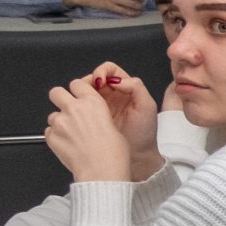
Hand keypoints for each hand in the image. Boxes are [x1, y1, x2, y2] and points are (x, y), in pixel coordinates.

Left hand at [45, 78, 133, 182]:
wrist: (102, 173)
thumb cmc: (114, 155)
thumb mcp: (115, 128)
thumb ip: (99, 116)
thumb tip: (93, 117)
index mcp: (93, 103)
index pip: (77, 83)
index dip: (78, 90)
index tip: (80, 97)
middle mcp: (74, 109)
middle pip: (56, 92)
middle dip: (61, 99)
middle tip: (69, 111)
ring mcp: (60, 122)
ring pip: (53, 115)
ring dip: (60, 122)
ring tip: (73, 137)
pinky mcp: (51, 136)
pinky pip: (49, 132)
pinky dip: (57, 137)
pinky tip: (69, 146)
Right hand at [87, 62, 163, 178]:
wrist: (137, 156)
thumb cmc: (145, 133)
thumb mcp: (147, 107)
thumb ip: (136, 88)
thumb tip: (116, 79)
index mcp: (126, 88)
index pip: (110, 70)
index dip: (103, 71)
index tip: (101, 82)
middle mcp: (112, 94)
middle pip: (94, 77)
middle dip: (89, 80)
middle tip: (89, 91)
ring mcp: (100, 105)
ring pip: (85, 89)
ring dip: (81, 91)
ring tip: (84, 100)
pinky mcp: (92, 116)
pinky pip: (81, 104)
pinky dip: (78, 103)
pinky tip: (81, 109)